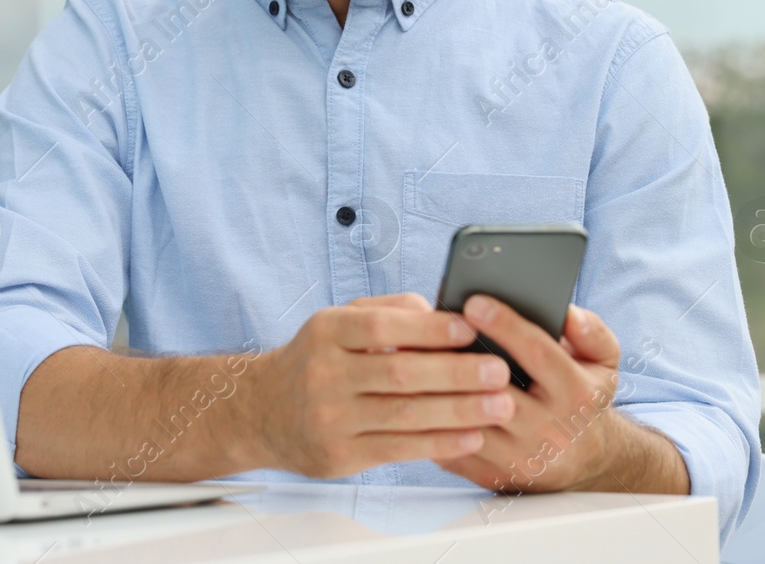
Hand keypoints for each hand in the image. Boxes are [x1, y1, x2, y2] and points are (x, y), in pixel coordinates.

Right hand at [239, 292, 515, 478]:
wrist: (263, 411)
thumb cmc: (315, 360)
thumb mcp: (337, 322)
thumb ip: (387, 311)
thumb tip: (438, 312)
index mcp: (326, 331)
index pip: (381, 327)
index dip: (429, 329)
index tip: (470, 329)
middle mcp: (324, 373)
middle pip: (400, 374)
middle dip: (458, 373)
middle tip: (500, 371)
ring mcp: (330, 417)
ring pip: (406, 414)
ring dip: (460, 411)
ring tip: (500, 405)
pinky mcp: (340, 454)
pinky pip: (400, 448)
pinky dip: (441, 443)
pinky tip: (471, 436)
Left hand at [436, 296, 688, 494]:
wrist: (585, 461)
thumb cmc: (584, 400)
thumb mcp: (602, 363)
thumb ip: (591, 332)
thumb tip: (566, 312)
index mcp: (577, 395)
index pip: (538, 354)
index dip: (505, 326)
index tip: (474, 302)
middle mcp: (550, 430)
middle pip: (495, 392)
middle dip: (460, 359)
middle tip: (429, 329)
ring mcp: (520, 458)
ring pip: (468, 422)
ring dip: (438, 390)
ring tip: (413, 356)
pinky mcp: (494, 476)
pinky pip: (453, 447)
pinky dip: (430, 421)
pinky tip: (415, 392)